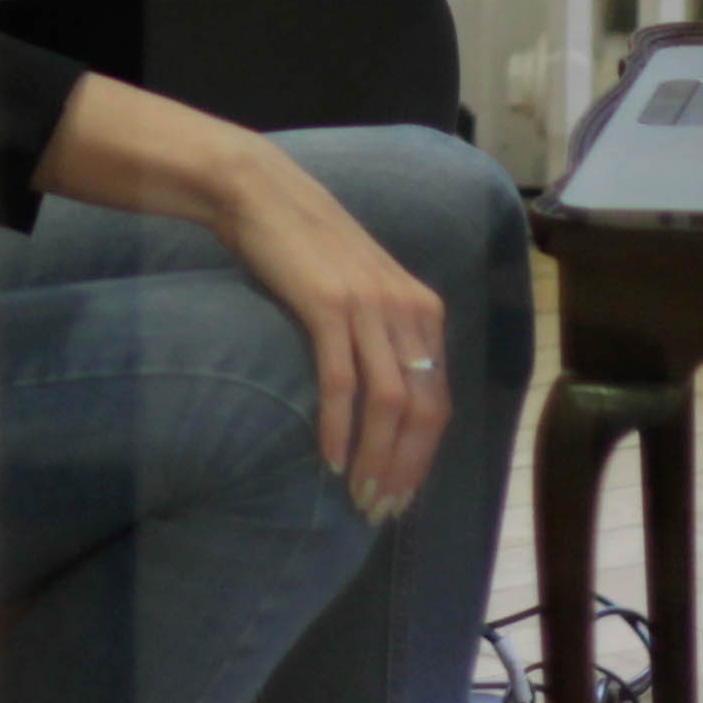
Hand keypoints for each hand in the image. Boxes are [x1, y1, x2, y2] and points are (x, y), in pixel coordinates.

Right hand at [31, 81, 451, 518]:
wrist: (263, 193)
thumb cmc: (307, 248)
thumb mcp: (363, 290)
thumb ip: (384, 336)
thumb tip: (387, 403)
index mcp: (423, 310)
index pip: (439, 401)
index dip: (423, 456)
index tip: (401, 495)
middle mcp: (408, 309)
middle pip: (423, 409)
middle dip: (404, 469)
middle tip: (379, 509)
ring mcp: (370, 307)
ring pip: (390, 404)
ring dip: (376, 459)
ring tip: (357, 495)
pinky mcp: (329, 306)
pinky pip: (343, 381)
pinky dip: (339, 426)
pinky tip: (329, 458)